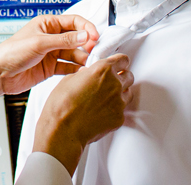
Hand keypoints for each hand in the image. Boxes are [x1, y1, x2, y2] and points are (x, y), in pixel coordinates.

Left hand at [0, 14, 98, 108]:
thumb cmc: (13, 52)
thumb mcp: (40, 43)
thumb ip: (64, 41)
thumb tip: (85, 36)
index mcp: (47, 24)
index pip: (73, 22)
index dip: (86, 28)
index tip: (95, 37)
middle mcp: (51, 37)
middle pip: (76, 38)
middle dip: (86, 44)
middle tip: (94, 52)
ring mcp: (51, 53)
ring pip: (74, 54)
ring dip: (82, 58)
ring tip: (89, 64)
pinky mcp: (51, 68)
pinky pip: (68, 67)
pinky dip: (76, 70)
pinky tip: (82, 72)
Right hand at [31, 54, 132, 174]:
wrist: (63, 130)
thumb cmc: (62, 105)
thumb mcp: (69, 79)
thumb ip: (85, 74)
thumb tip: (88, 75)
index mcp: (102, 70)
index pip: (123, 60)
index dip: (120, 62)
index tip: (119, 65)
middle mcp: (114, 84)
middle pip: (129, 76)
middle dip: (122, 77)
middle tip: (112, 81)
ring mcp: (119, 102)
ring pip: (128, 93)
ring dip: (120, 93)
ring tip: (107, 98)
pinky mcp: (119, 118)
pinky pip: (122, 111)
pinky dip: (115, 110)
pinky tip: (103, 112)